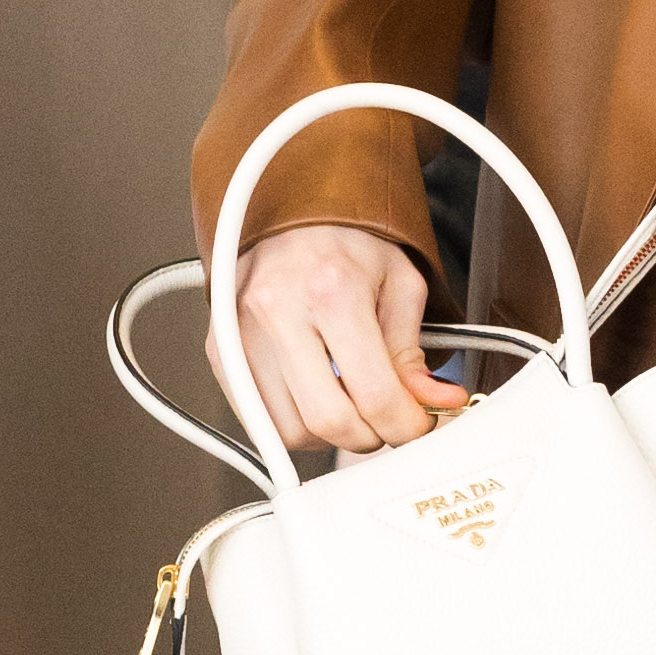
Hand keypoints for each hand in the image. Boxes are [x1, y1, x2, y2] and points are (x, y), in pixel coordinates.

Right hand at [223, 225, 463, 457]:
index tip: (416, 424)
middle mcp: (279, 312)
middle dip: (368, 437)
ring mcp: (241, 335)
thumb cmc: (344, 245)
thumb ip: (414, 352)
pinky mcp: (219, 352)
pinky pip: (259, 420)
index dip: (406, 425)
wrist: (287, 217)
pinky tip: (315, 398)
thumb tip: (436, 404)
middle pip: (328, 422)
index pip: (374, 394)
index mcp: (333, 291)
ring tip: (347, 403)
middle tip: (384, 421)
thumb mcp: (399, 285)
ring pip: (290, 431)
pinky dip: (294, 424)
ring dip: (328, 435)